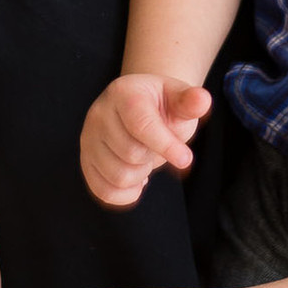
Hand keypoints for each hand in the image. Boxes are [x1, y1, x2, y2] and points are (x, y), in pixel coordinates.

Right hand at [79, 75, 210, 207]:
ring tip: (145, 160)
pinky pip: (104, 192)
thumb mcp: (179, 100)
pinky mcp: (85, 161)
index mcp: (123, 92)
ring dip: (141, 175)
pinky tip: (137, 180)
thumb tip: (202, 99)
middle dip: (153, 158)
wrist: (142, 110)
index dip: (165, 146)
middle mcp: (99, 113)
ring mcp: (88, 138)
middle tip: (157, 148)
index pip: (141, 125)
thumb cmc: (164, 107)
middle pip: (130, 154)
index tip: (186, 160)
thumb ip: (190, 102)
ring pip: (118, 176)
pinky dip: (126, 194)